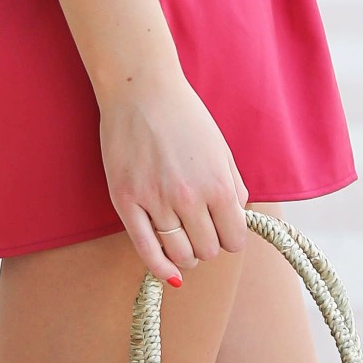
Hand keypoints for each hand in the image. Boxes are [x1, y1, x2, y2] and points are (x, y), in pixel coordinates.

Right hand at [99, 66, 248, 285]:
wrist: (141, 91)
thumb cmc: (184, 116)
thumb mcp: (221, 150)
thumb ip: (233, 188)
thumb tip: (236, 220)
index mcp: (218, 185)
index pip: (234, 240)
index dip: (231, 238)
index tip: (223, 229)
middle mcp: (188, 198)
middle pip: (208, 251)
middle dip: (208, 244)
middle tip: (200, 228)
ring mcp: (154, 201)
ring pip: (179, 254)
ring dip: (185, 255)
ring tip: (182, 240)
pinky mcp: (126, 202)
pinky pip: (146, 250)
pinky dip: (160, 267)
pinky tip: (168, 271)